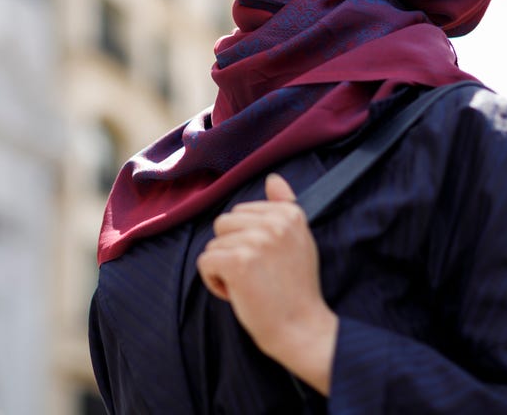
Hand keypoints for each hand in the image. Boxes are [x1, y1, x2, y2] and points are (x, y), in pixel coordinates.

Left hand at [196, 173, 337, 394]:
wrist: (302, 329)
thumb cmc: (296, 288)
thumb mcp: (298, 240)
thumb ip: (284, 207)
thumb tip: (273, 178)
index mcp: (289, 214)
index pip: (241, 212)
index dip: (246, 239)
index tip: (267, 261)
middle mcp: (274, 222)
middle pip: (223, 223)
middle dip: (231, 250)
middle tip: (256, 274)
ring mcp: (256, 240)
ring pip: (213, 244)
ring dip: (223, 268)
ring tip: (249, 284)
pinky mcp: (238, 261)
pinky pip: (205, 261)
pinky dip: (213, 281)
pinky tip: (236, 293)